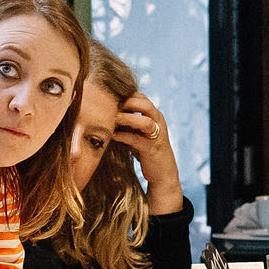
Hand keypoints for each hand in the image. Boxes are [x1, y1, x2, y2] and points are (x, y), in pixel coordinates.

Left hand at [113, 93, 185, 214]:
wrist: (162, 172)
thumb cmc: (146, 150)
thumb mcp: (139, 131)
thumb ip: (129, 121)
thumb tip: (107, 110)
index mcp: (155, 115)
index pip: (142, 98)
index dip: (126, 95)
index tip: (109, 96)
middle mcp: (158, 122)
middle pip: (145, 104)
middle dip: (127, 102)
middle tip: (109, 104)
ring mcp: (157, 136)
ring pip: (144, 121)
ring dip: (126, 118)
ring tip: (111, 119)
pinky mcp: (152, 149)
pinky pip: (137, 139)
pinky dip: (123, 136)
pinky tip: (112, 136)